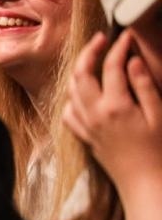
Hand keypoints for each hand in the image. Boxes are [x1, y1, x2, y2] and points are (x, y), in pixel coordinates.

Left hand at [64, 29, 161, 197]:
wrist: (144, 182)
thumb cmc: (158, 150)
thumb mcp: (159, 115)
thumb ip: (145, 86)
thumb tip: (132, 61)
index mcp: (116, 106)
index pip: (112, 66)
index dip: (118, 47)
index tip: (126, 36)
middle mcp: (94, 113)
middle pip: (81, 73)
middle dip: (89, 51)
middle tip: (101, 39)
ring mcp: (85, 125)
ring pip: (70, 90)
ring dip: (78, 71)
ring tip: (91, 59)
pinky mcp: (83, 135)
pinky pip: (68, 111)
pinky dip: (72, 97)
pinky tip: (83, 92)